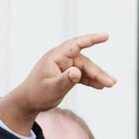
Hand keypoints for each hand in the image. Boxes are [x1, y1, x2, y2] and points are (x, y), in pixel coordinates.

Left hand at [0, 34, 115, 132]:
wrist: (27, 102)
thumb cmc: (37, 94)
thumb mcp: (52, 89)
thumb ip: (65, 80)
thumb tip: (78, 72)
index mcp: (55, 57)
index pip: (76, 44)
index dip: (91, 39)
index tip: (106, 36)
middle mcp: (60, 59)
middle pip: (84, 61)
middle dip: (98, 71)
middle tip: (112, 83)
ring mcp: (63, 66)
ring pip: (85, 68)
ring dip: (97, 76)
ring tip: (110, 85)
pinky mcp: (65, 73)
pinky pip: (81, 74)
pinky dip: (90, 80)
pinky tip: (100, 86)